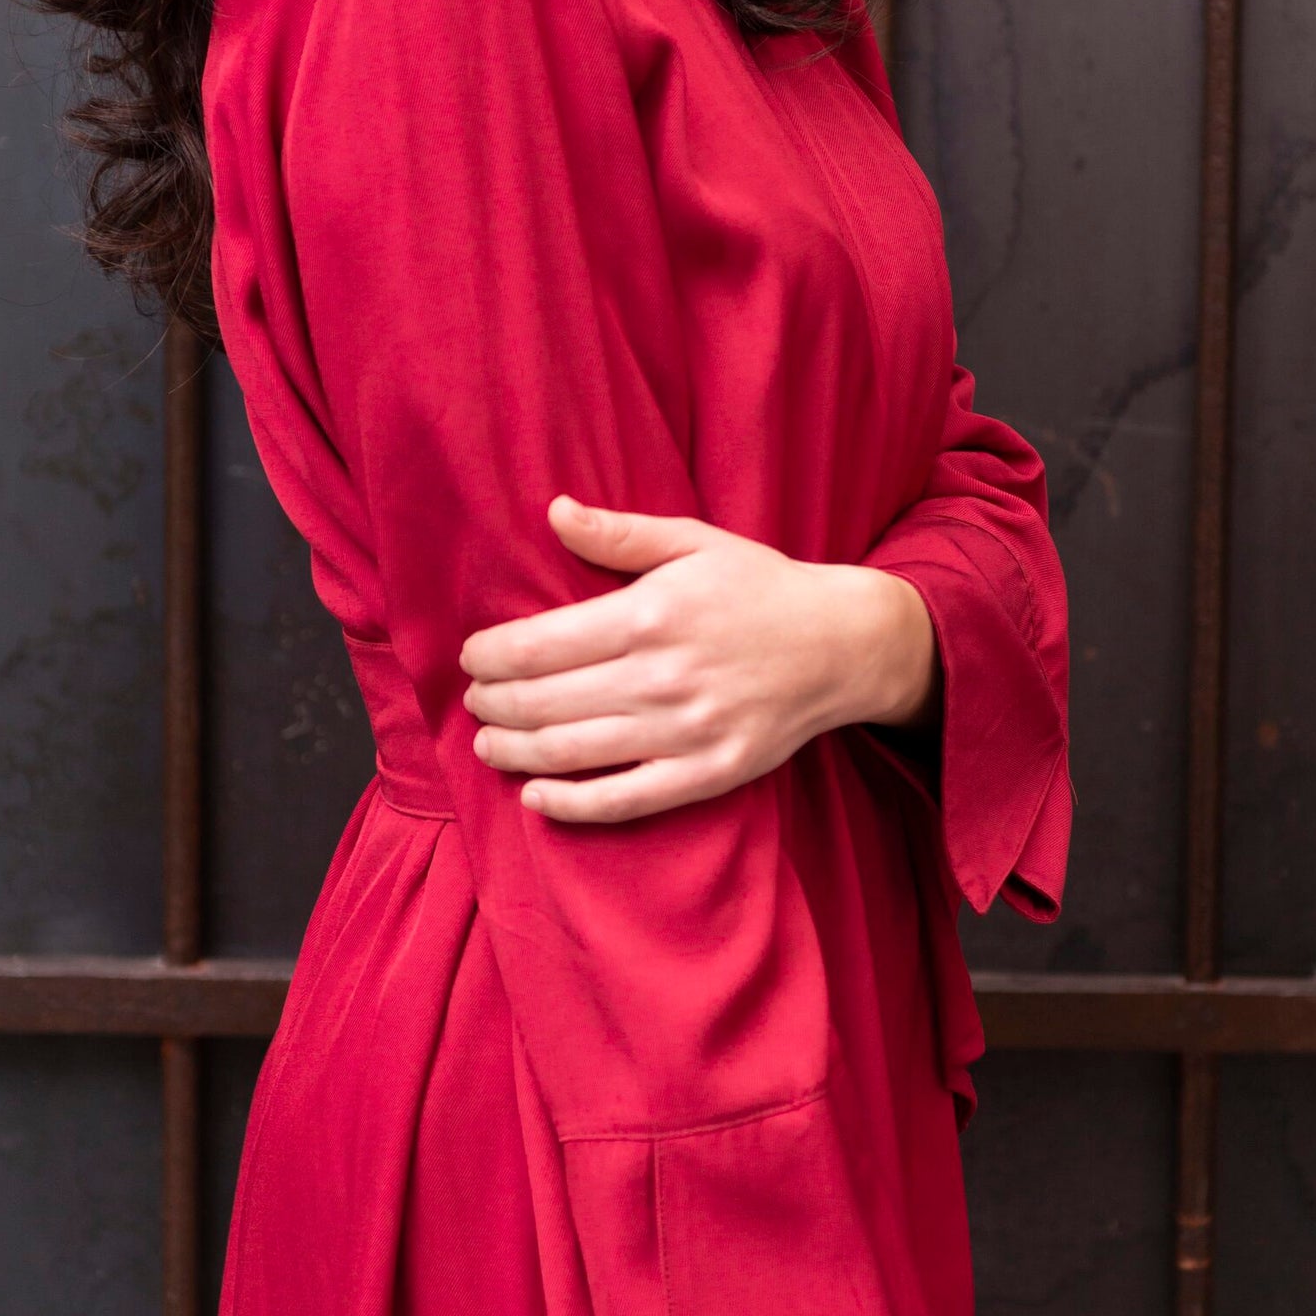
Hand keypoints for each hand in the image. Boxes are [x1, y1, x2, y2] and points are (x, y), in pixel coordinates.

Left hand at [458, 496, 939, 823]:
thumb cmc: (761, 587)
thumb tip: (554, 510)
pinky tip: (537, 795)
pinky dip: (571, 804)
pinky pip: (625, 800)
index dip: (491, 656)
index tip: (472, 657)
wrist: (843, 644)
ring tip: (488, 744)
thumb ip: (620, 533)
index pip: (540, 645)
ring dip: (515, 752)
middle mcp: (661, 676)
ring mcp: (685, 731)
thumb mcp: (695, 542)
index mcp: (650, 614)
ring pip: (573, 752)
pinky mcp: (708, 773)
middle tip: (474, 701)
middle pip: (546, 701)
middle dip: (494, 704)